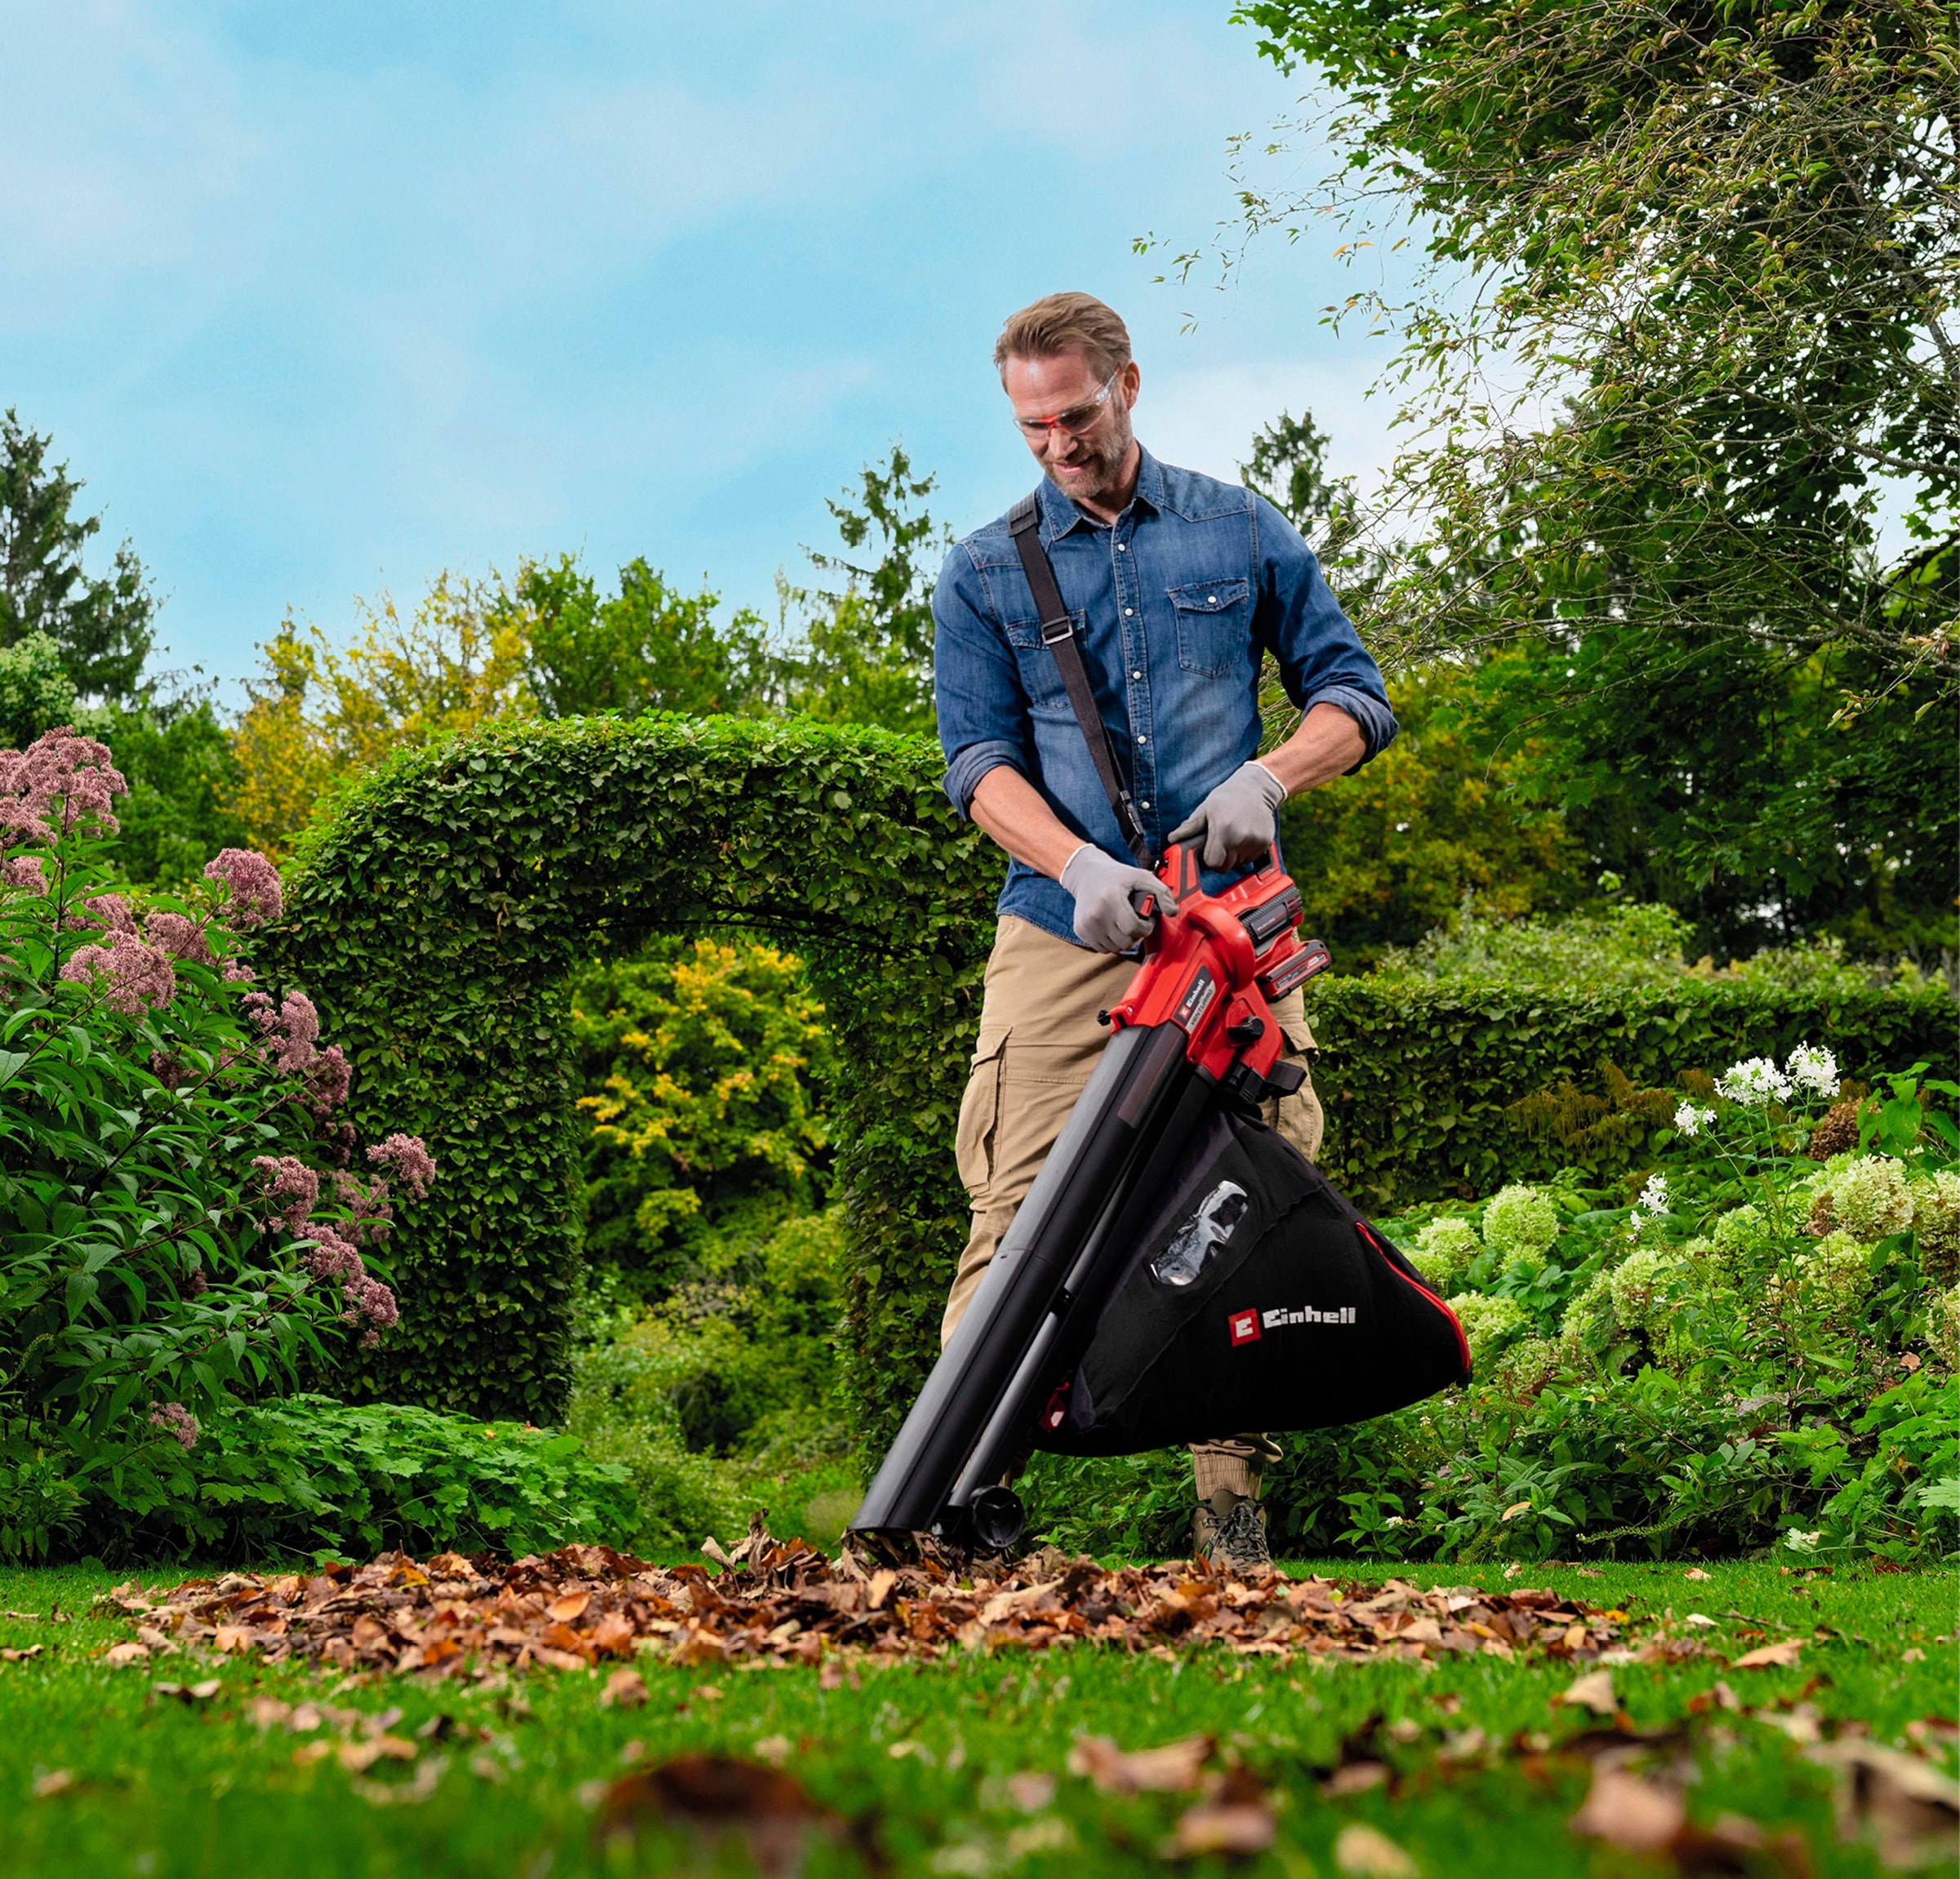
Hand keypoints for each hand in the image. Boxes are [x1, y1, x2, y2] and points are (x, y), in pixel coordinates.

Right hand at [1060, 845, 1163, 952]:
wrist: (1087, 875)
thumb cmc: (1116, 876)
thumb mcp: (1141, 877)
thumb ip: (1161, 892)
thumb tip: (1172, 912)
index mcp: (1110, 899)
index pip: (1133, 928)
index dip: (1145, 927)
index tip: (1146, 920)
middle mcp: (1096, 914)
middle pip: (1125, 941)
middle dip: (1136, 935)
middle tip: (1136, 922)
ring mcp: (1086, 924)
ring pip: (1114, 948)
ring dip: (1123, 940)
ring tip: (1125, 924)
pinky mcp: (1080, 930)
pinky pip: (1102, 948)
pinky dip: (1111, 942)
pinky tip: (1113, 928)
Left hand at [1166, 761, 1286, 869]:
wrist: (1256, 788)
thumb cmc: (1228, 796)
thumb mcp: (1205, 809)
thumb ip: (1190, 827)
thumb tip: (1172, 839)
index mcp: (1223, 829)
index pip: (1213, 863)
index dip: (1207, 860)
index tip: (1206, 852)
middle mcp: (1241, 837)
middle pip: (1226, 867)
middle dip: (1220, 860)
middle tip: (1219, 844)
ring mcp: (1255, 841)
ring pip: (1239, 863)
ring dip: (1233, 855)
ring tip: (1232, 835)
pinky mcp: (1265, 843)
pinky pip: (1251, 858)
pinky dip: (1245, 852)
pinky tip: (1243, 835)